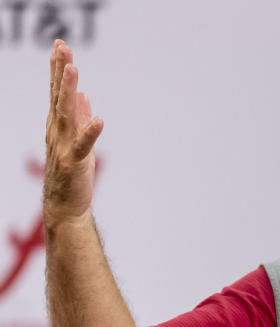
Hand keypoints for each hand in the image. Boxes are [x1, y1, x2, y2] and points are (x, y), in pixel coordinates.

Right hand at [44, 39, 102, 226]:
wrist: (66, 204)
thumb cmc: (72, 173)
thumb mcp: (77, 140)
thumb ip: (79, 118)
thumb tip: (84, 96)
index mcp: (59, 126)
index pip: (57, 92)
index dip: (59, 70)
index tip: (61, 46)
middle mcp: (57, 132)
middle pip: (58, 96)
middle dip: (60, 71)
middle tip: (61, 47)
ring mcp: (65, 146)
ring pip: (66, 114)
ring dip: (69, 91)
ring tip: (73, 70)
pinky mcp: (76, 162)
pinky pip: (84, 144)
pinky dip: (90, 131)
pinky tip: (99, 118)